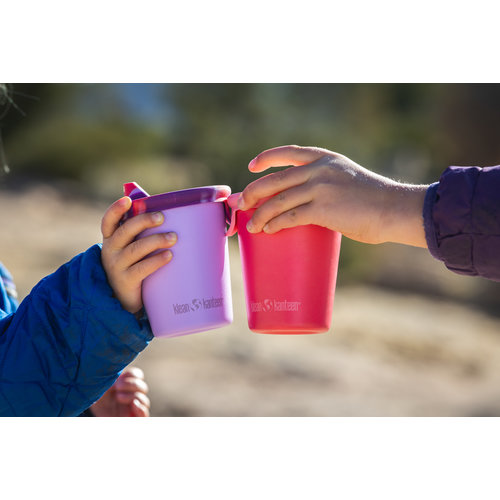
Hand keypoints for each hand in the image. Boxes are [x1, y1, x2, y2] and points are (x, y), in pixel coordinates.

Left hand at [89, 366, 149, 416]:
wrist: (90, 415)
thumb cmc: (96, 401)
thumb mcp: (101, 386)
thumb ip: (111, 377)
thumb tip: (119, 371)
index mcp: (126, 386)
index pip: (138, 375)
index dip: (132, 374)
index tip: (120, 377)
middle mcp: (132, 396)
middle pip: (143, 387)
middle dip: (131, 384)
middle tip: (117, 387)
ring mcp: (133, 409)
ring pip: (144, 400)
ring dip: (132, 396)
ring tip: (118, 397)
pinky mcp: (133, 418)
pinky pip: (145, 414)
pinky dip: (141, 408)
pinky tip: (133, 404)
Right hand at [101, 196, 176, 313]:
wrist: (124, 299)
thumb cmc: (133, 265)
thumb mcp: (131, 248)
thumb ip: (140, 232)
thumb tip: (164, 210)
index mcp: (111, 239)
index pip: (109, 221)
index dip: (116, 209)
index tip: (128, 200)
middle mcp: (110, 251)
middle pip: (125, 231)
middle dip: (143, 221)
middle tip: (162, 217)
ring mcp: (116, 267)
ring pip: (135, 249)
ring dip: (155, 240)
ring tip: (173, 237)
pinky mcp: (126, 281)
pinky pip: (142, 268)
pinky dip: (156, 260)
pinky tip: (169, 255)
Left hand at [238, 145, 427, 246]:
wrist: (394, 209)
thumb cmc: (373, 200)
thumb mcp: (347, 178)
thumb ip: (324, 183)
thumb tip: (303, 203)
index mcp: (325, 158)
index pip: (288, 152)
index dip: (266, 158)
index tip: (252, 167)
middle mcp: (319, 169)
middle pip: (274, 179)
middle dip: (253, 193)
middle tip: (243, 205)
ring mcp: (320, 187)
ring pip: (278, 200)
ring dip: (260, 215)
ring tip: (252, 226)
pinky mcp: (322, 208)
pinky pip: (290, 216)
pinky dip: (275, 224)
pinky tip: (268, 230)